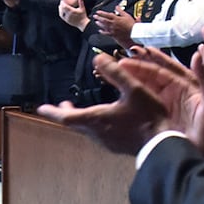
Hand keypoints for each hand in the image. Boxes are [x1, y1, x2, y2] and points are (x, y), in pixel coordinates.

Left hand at [35, 54, 172, 153]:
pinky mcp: (114, 145)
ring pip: (86, 129)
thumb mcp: (134, 89)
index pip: (66, 117)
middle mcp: (97, 133)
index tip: (41, 108)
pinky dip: (93, 124)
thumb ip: (116, 73)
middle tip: (61, 105)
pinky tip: (103, 119)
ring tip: (79, 109)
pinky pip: (97, 134)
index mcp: (96, 119)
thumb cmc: (149, 117)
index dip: (52, 111)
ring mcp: (105, 142)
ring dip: (80, 118)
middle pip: (74, 123)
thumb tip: (98, 58)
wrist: (162, 145)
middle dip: (65, 113)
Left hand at [96, 10, 134, 48]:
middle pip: (104, 20)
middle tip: (95, 16)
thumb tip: (117, 6)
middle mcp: (113, 24)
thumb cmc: (131, 25)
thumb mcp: (126, 15)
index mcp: (116, 19)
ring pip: (104, 26)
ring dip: (99, 24)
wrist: (133, 33)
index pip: (107, 15)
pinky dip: (102, 32)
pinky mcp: (113, 35)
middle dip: (98, 18)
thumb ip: (120, 11)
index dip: (102, 13)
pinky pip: (106, 33)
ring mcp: (113, 30)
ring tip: (96, 22)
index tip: (98, 12)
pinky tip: (100, 31)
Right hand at [117, 47, 203, 168]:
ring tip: (111, 79)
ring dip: (129, 85)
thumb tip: (198, 54)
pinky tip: (119, 102)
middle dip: (132, 71)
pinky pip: (143, 109)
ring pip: (144, 92)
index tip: (127, 59)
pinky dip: (131, 102)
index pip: (161, 70)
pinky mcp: (160, 122)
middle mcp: (174, 95)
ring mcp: (165, 109)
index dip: (144, 64)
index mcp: (186, 86)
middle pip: (149, 79)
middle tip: (113, 66)